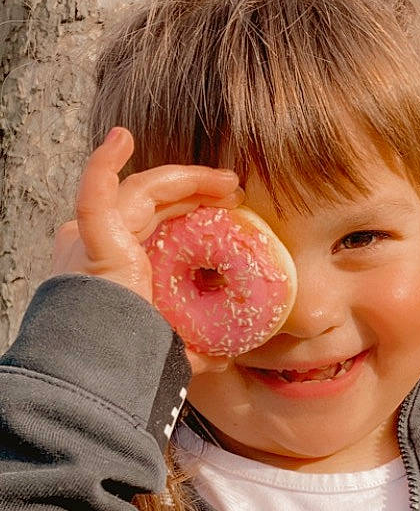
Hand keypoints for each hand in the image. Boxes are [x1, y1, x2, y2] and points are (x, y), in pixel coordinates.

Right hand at [50, 126, 242, 373]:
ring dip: (186, 178)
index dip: (191, 208)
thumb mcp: (168, 346)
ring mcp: (95, 239)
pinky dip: (104, 164)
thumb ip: (191, 347)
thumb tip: (221, 358)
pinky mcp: (93, 239)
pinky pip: (94, 195)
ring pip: (143, 190)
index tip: (229, 206)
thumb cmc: (129, 361)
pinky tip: (121, 138)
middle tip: (235, 191)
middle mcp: (101, 246)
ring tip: (226, 180)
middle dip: (197, 190)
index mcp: (116, 266)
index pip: (156, 222)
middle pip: (154, 201)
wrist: (104, 373)